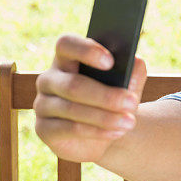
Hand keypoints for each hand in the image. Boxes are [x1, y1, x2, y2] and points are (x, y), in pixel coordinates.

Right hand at [33, 34, 147, 162]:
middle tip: (132, 102)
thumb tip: (136, 62)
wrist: (103, 135)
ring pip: (72, 108)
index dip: (86, 51)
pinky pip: (70, 129)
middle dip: (106, 95)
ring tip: (129, 122)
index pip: (67, 44)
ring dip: (105, 117)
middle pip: (73, 84)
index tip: (110, 62)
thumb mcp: (127, 88)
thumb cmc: (113, 102)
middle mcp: (49, 79)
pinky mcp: (43, 129)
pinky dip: (97, 131)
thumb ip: (133, 73)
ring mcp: (43, 104)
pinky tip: (117, 132)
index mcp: (67, 59)